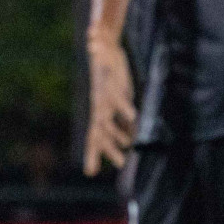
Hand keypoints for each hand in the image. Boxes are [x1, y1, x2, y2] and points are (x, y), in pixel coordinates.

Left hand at [83, 39, 136, 176]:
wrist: (104, 50)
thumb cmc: (110, 80)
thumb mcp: (114, 102)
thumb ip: (120, 120)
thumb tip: (127, 140)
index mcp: (98, 111)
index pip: (93, 136)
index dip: (92, 154)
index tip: (90, 172)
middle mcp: (99, 107)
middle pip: (100, 131)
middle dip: (108, 148)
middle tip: (120, 164)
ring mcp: (105, 96)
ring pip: (107, 118)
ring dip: (116, 133)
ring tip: (128, 145)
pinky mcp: (115, 84)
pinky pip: (119, 99)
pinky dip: (125, 109)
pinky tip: (134, 117)